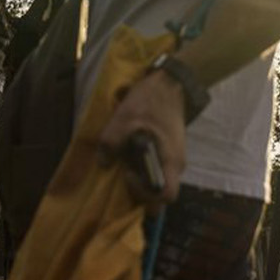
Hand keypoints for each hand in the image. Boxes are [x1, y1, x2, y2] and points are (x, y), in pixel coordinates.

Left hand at [97, 69, 187, 207]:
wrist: (169, 84)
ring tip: (124, 162)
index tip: (129, 176)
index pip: (166, 196)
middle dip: (140, 190)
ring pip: (157, 181)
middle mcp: (176, 165)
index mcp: (171, 161)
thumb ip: (111, 143)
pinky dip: (143, 169)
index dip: (145, 194)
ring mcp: (173, 159)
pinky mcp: (168, 152)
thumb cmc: (150, 101)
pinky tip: (130, 154)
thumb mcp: (124, 118)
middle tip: (123, 173)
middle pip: (160, 193)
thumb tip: (103, 163)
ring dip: (140, 178)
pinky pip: (157, 169)